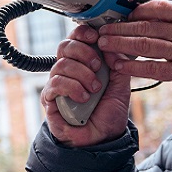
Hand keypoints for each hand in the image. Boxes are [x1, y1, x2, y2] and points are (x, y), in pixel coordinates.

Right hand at [41, 23, 132, 146]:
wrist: (104, 138)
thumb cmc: (110, 111)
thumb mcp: (121, 84)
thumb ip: (118, 62)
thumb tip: (110, 44)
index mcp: (84, 62)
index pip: (76, 38)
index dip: (83, 33)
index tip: (95, 37)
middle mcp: (68, 70)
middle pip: (65, 46)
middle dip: (84, 52)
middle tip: (97, 67)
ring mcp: (57, 84)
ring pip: (61, 64)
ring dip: (82, 75)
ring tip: (94, 90)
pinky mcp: (50, 99)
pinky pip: (55, 84)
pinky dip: (72, 88)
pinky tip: (83, 98)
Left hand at [97, 0, 171, 94]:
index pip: (160, 7)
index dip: (140, 10)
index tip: (127, 14)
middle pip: (146, 26)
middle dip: (122, 28)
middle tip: (103, 30)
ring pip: (145, 45)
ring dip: (121, 44)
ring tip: (104, 45)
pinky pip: (152, 68)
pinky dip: (134, 67)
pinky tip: (120, 66)